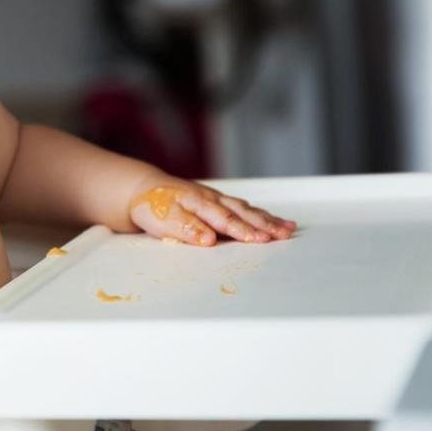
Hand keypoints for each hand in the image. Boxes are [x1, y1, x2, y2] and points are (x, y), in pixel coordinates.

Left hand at [127, 178, 295, 245]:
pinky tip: (272, 220)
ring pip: (246, 210)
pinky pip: (242, 208)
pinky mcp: (217, 201)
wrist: (143, 190)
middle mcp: (212, 199)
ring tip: (288, 229)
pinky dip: (259, 215)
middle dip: (265, 225)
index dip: (244, 231)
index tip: (261, 240)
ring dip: (268, 220)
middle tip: (285, 235)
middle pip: (243, 214)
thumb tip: (208, 240)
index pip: (226, 220)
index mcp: (199, 204)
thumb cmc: (152, 206)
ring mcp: (217, 199)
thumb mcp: (163, 219)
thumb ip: (186, 228)